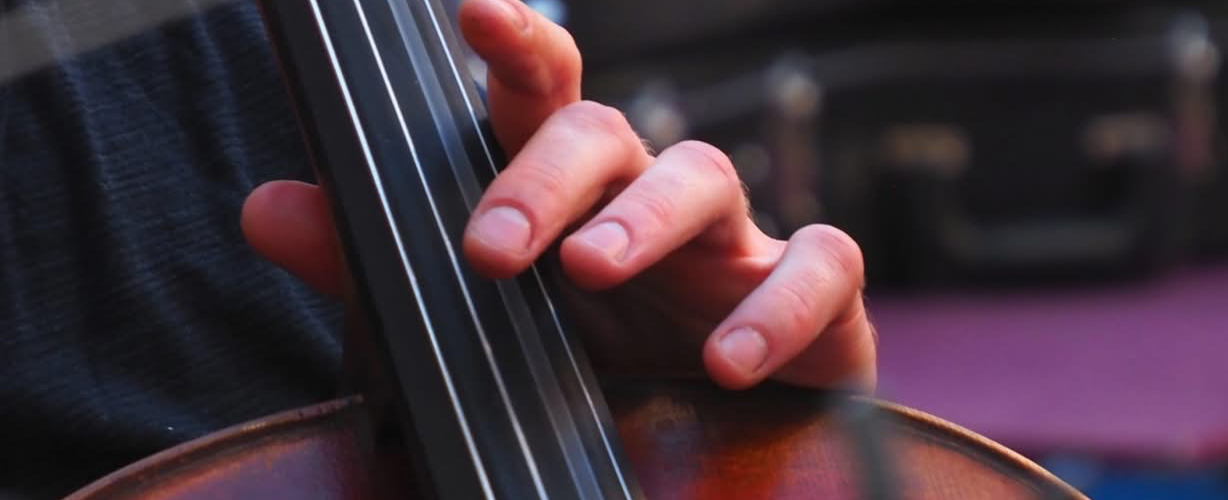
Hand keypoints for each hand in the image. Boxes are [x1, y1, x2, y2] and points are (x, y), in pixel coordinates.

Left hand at [239, 0, 875, 391]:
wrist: (725, 452)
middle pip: (611, 132)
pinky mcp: (820, 303)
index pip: (543, 99)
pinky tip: (728, 362)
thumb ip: (380, 273)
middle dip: (548, 175)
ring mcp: (739, 245)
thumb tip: (267, 206)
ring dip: (646, 219)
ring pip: (708, 176)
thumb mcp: (487, 325)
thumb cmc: (603, 367)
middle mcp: (652, 202)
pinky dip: (778, 307)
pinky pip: (823, 267)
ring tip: (592, 270)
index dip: (518, 45)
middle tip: (493, 244)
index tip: (474, 12)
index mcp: (574, 198)